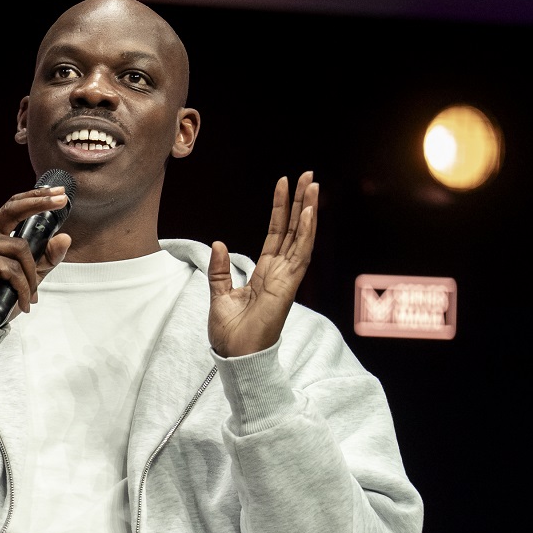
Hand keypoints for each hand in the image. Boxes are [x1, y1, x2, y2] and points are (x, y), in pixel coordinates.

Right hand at [0, 186, 72, 318]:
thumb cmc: (1, 293)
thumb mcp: (32, 273)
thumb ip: (46, 256)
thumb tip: (65, 237)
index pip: (14, 206)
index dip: (36, 196)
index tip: (59, 192)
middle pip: (14, 211)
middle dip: (40, 202)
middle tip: (63, 200)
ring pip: (20, 249)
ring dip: (31, 275)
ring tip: (30, 293)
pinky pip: (12, 269)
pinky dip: (23, 288)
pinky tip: (23, 301)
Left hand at [207, 171, 317, 356]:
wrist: (234, 356)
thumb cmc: (230, 333)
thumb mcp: (219, 295)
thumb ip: (221, 270)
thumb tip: (219, 244)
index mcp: (265, 273)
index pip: (277, 235)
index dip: (281, 210)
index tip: (284, 185)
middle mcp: (280, 273)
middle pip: (294, 231)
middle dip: (300, 202)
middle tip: (308, 175)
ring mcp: (286, 279)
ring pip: (302, 238)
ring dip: (308, 210)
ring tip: (313, 184)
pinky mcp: (287, 287)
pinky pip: (300, 256)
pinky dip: (305, 234)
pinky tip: (308, 213)